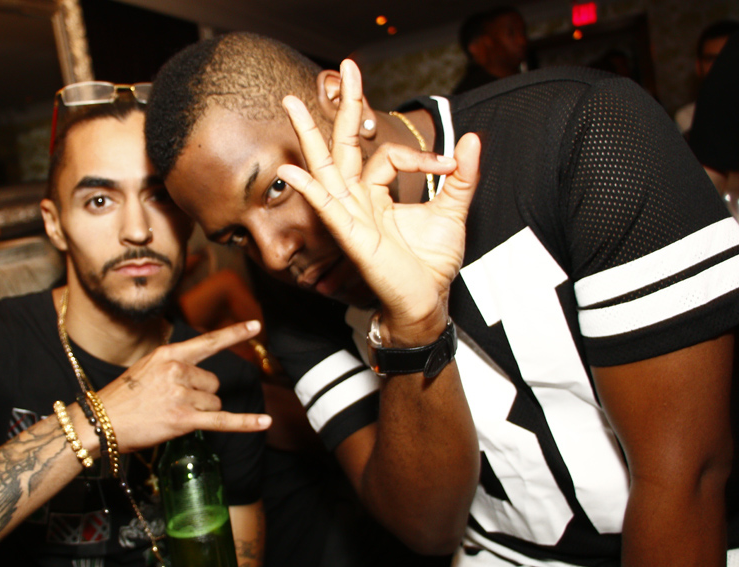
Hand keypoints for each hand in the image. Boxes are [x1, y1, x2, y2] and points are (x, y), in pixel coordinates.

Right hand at [97, 320, 270, 453]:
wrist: (100, 422)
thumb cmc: (123, 398)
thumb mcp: (146, 368)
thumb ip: (174, 366)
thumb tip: (201, 377)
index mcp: (169, 354)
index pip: (208, 342)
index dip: (234, 333)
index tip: (255, 325)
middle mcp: (177, 371)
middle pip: (213, 382)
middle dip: (201, 394)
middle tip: (172, 403)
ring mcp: (181, 394)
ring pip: (214, 402)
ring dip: (199, 411)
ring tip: (170, 414)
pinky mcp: (184, 419)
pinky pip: (223, 420)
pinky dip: (246, 423)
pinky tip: (264, 422)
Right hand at [276, 59, 480, 343]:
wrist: (426, 302)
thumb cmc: (430, 264)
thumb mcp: (453, 212)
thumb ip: (461, 176)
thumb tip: (472, 139)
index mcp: (376, 195)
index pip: (387, 157)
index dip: (420, 155)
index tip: (448, 165)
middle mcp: (358, 202)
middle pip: (342, 147)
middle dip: (342, 107)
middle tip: (344, 67)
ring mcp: (351, 218)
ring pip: (326, 169)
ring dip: (307, 136)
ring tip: (291, 104)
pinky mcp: (352, 238)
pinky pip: (327, 209)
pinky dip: (310, 189)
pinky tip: (292, 170)